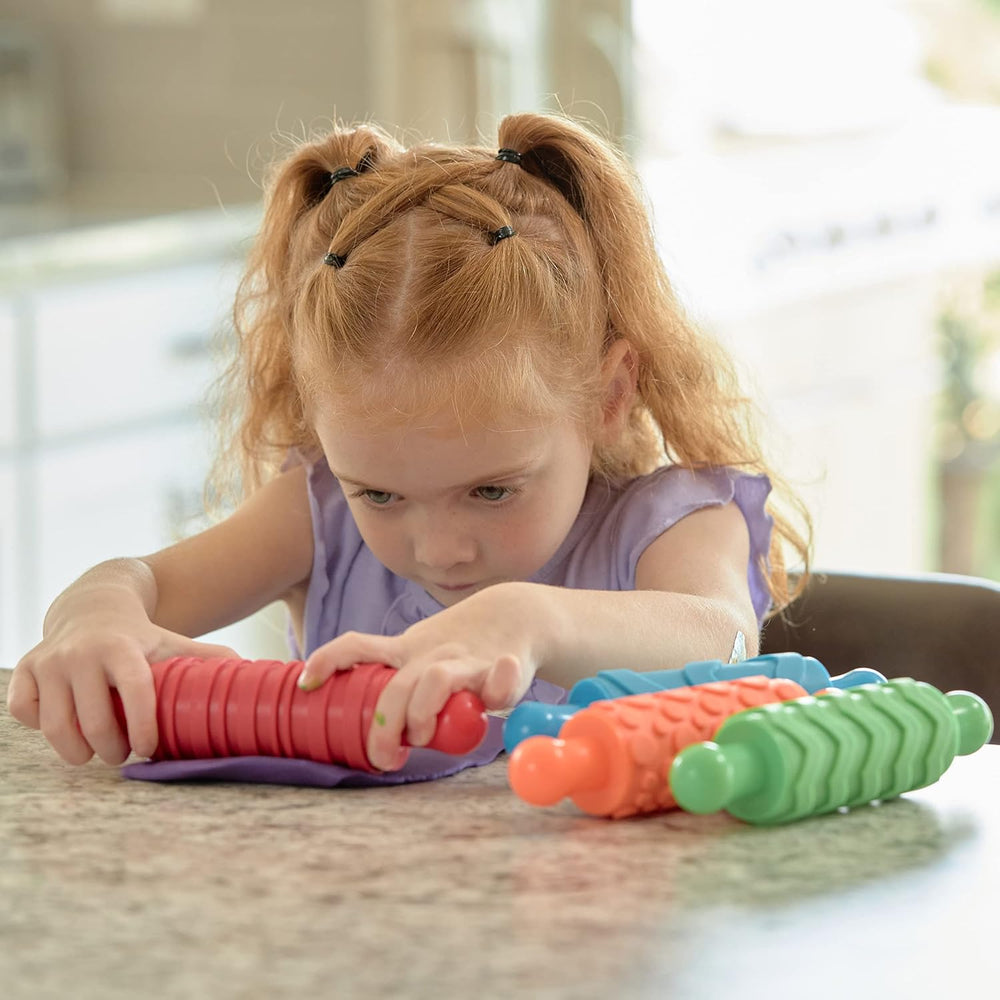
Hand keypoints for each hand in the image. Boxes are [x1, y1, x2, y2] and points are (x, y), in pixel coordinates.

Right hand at [7, 612, 236, 766]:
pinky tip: (65, 726)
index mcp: (122, 646)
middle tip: (123, 755)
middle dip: (111, 750)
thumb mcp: (174, 643)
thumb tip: (257, 673)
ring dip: (78, 751)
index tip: (149, 749)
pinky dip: (43, 730)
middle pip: (93, 721)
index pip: (133, 691)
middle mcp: (81, 652)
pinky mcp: (23, 671)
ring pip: (55, 726)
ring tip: (97, 752)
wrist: (94, 608)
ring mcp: (48, 661)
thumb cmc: (141, 637)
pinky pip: (25, 714)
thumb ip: (209, 660)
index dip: (141, 727)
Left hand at [300, 582, 549, 770]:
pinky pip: (501, 681)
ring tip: (422, 739)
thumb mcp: (416, 653)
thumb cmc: (457, 645)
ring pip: (434, 682)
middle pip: (396, 687)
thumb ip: (392, 684)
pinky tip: (493, 698)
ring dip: (421, 715)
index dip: (329, 660)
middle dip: (383, 727)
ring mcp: (465, 663)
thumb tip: (350, 721)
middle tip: (383, 757)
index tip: (307, 684)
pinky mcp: (503, 670)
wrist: (513, 614)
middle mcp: (432, 654)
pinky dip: (498, 687)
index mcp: (406, 650)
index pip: (359, 647)